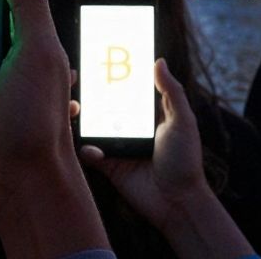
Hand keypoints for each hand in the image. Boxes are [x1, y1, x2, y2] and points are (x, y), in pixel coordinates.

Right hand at [80, 59, 205, 223]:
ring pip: (91, 126)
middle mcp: (129, 127)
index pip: (125, 90)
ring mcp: (117, 145)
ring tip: (75, 107)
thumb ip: (171, 92)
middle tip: (77, 80)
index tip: (97, 59)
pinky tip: (95, 149)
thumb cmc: (185, 160)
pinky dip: (86, 148)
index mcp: (146, 115)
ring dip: (79, 116)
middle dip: (88, 93)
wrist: (177, 202)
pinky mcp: (108, 165)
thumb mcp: (183, 121)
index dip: (112, 76)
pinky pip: (89, 152)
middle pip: (103, 105)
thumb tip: (159, 61)